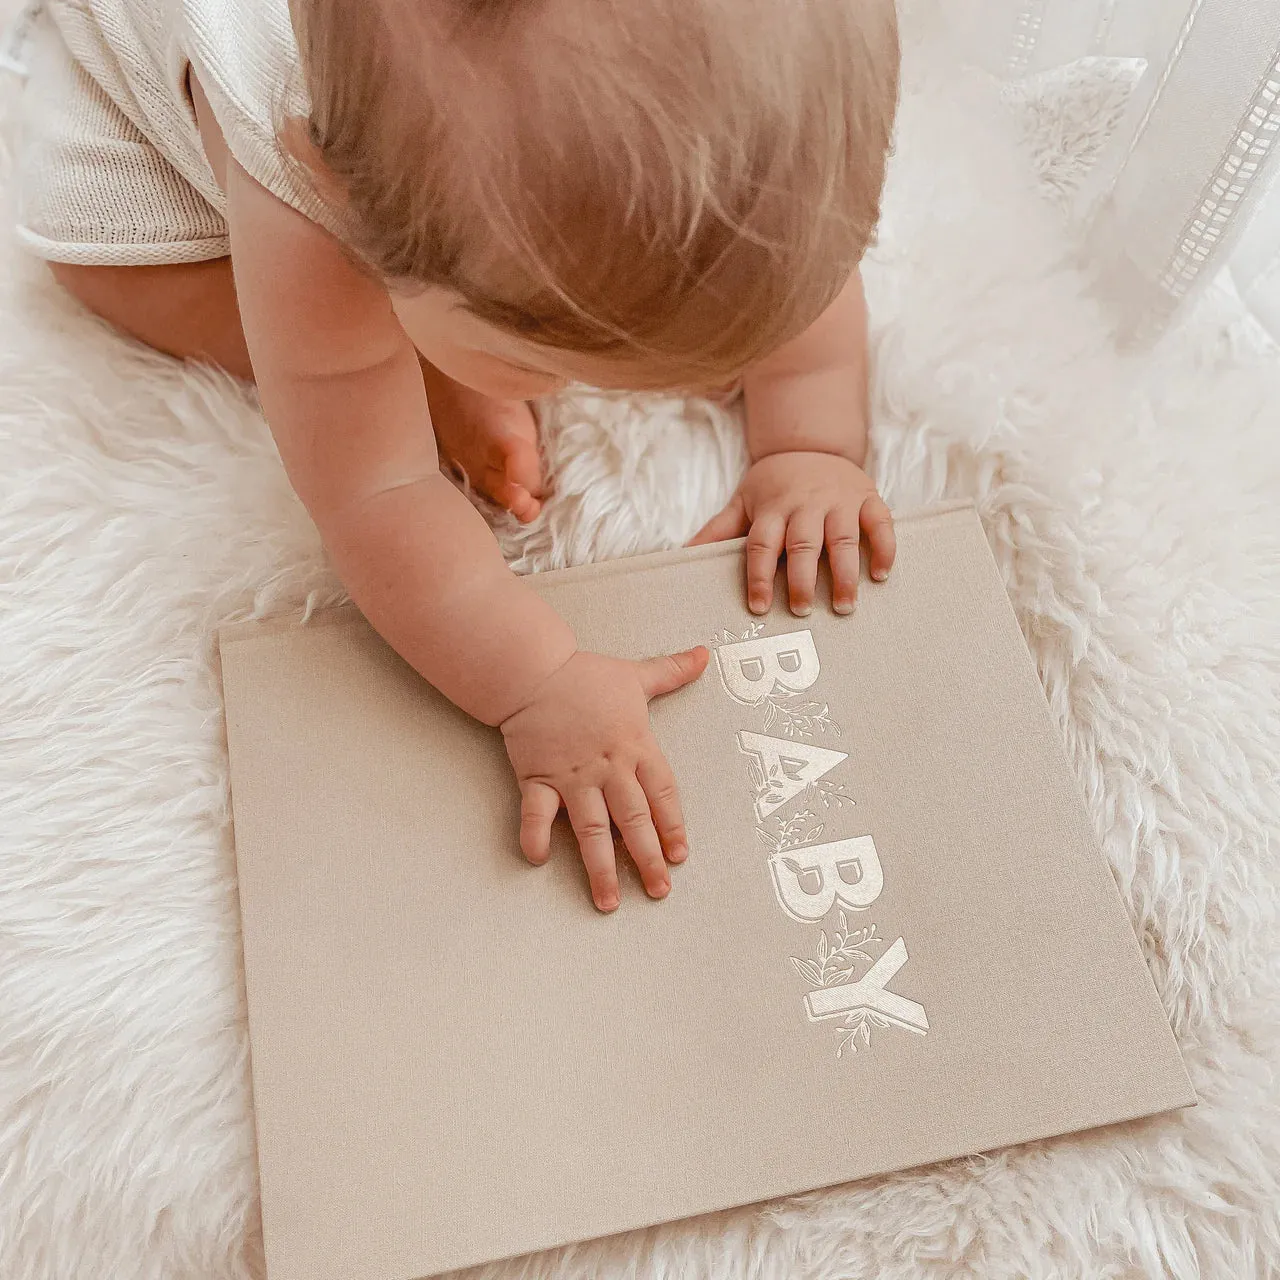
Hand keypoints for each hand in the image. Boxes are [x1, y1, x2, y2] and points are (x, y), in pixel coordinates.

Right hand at [500, 647, 708, 910]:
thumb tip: (703, 655)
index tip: (680, 855)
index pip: (662, 794)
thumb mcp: (634, 675)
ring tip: (608, 901)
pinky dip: (536, 836)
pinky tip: (539, 859)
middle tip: (658, 890)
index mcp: (636, 746)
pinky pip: (536, 813)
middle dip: (647, 858)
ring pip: (591, 829)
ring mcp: (572, 776)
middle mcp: (608, 767)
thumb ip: (671, 671)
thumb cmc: (583, 676)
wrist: (532, 670)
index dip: (672, 826)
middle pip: (633, 820)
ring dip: (600, 867)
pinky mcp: (537, 777)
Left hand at [691, 451, 893, 614]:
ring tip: (844, 605)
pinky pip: (880, 522)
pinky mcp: (867, 497)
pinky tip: (881, 575)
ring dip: (845, 573)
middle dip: (802, 579)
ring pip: (843, 538)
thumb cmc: (773, 484)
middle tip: (802, 610)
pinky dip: (885, 548)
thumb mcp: (742, 501)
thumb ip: (716, 530)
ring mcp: (840, 501)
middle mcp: (806, 504)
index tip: (758, 606)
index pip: (762, 544)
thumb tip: (679, 554)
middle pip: (803, 544)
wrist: (810, 443)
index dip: (757, 575)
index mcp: (773, 508)